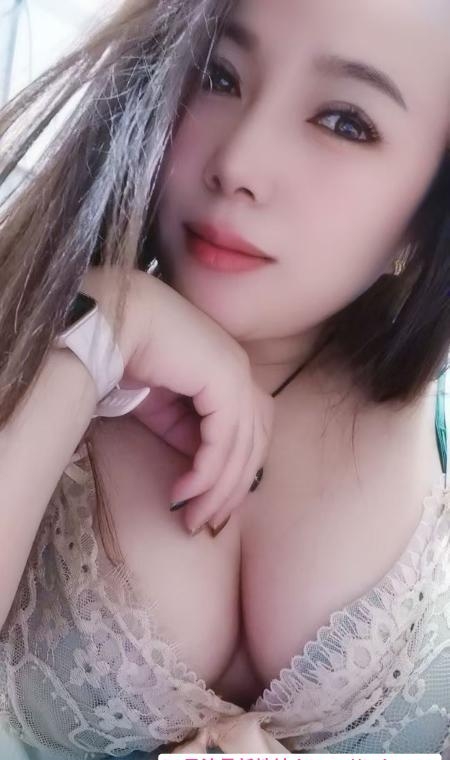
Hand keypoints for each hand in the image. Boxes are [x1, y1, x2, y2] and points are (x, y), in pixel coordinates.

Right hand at [82, 267, 273, 534]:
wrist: (110, 324)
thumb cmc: (130, 359)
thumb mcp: (165, 410)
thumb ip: (189, 435)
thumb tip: (202, 472)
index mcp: (231, 375)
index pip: (249, 434)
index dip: (234, 475)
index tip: (208, 508)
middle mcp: (242, 373)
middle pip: (253, 445)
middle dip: (230, 490)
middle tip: (203, 523)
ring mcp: (238, 374)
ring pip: (242, 448)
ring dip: (217, 489)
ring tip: (191, 517)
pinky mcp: (226, 380)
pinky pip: (224, 441)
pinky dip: (206, 473)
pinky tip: (184, 492)